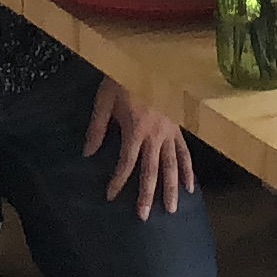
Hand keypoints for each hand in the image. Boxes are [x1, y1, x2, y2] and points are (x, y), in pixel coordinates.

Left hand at [84, 79, 197, 219]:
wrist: (150, 59)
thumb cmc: (123, 77)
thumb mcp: (104, 98)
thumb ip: (97, 127)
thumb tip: (86, 154)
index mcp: (136, 128)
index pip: (126, 162)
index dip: (118, 180)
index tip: (111, 196)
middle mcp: (155, 134)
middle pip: (152, 170)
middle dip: (147, 194)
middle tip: (144, 217)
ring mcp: (170, 131)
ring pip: (173, 165)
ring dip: (172, 188)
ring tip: (172, 209)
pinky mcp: (179, 127)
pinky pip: (185, 151)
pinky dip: (188, 169)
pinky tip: (190, 185)